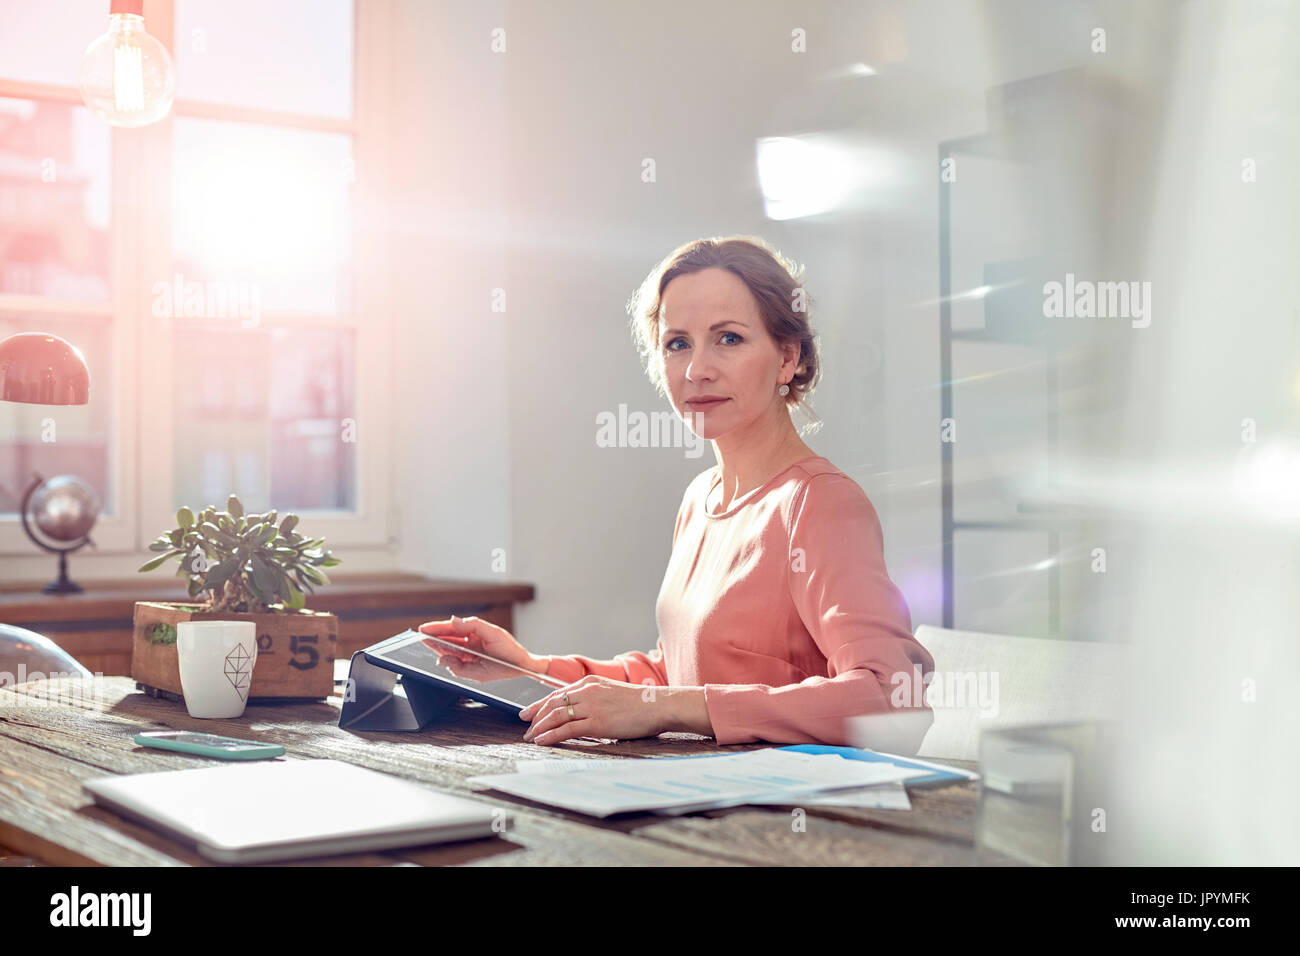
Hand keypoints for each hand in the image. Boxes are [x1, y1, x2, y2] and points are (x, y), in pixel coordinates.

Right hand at [417, 615, 542, 673]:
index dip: (437, 629)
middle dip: (434, 640)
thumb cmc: (509, 648)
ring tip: (431, 646)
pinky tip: (445, 659)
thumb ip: (473, 624)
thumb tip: (453, 620)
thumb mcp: (493, 632)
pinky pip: (456, 668)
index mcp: (473, 633)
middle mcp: (469, 645)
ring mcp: (469, 658)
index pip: (451, 630)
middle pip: (447, 642)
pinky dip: (450, 664)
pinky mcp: (471, 670)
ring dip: (440, 652)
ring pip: (449, 655)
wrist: (522, 666)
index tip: (424, 629)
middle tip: (422, 638)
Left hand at [518, 675, 668, 744]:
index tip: (529, 713)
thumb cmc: (640, 703)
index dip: (540, 705)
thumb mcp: (612, 693)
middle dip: (535, 717)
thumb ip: (595, 699)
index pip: (557, 693)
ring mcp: (591, 706)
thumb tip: (581, 712)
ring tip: (531, 737)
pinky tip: (542, 741)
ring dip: (540, 727)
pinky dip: (551, 735)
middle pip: (552, 703)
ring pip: (556, 716)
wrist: (659, 705)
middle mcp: (587, 691)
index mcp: (590, 682)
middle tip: (526, 728)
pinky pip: (567, 729)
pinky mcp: (597, 723)